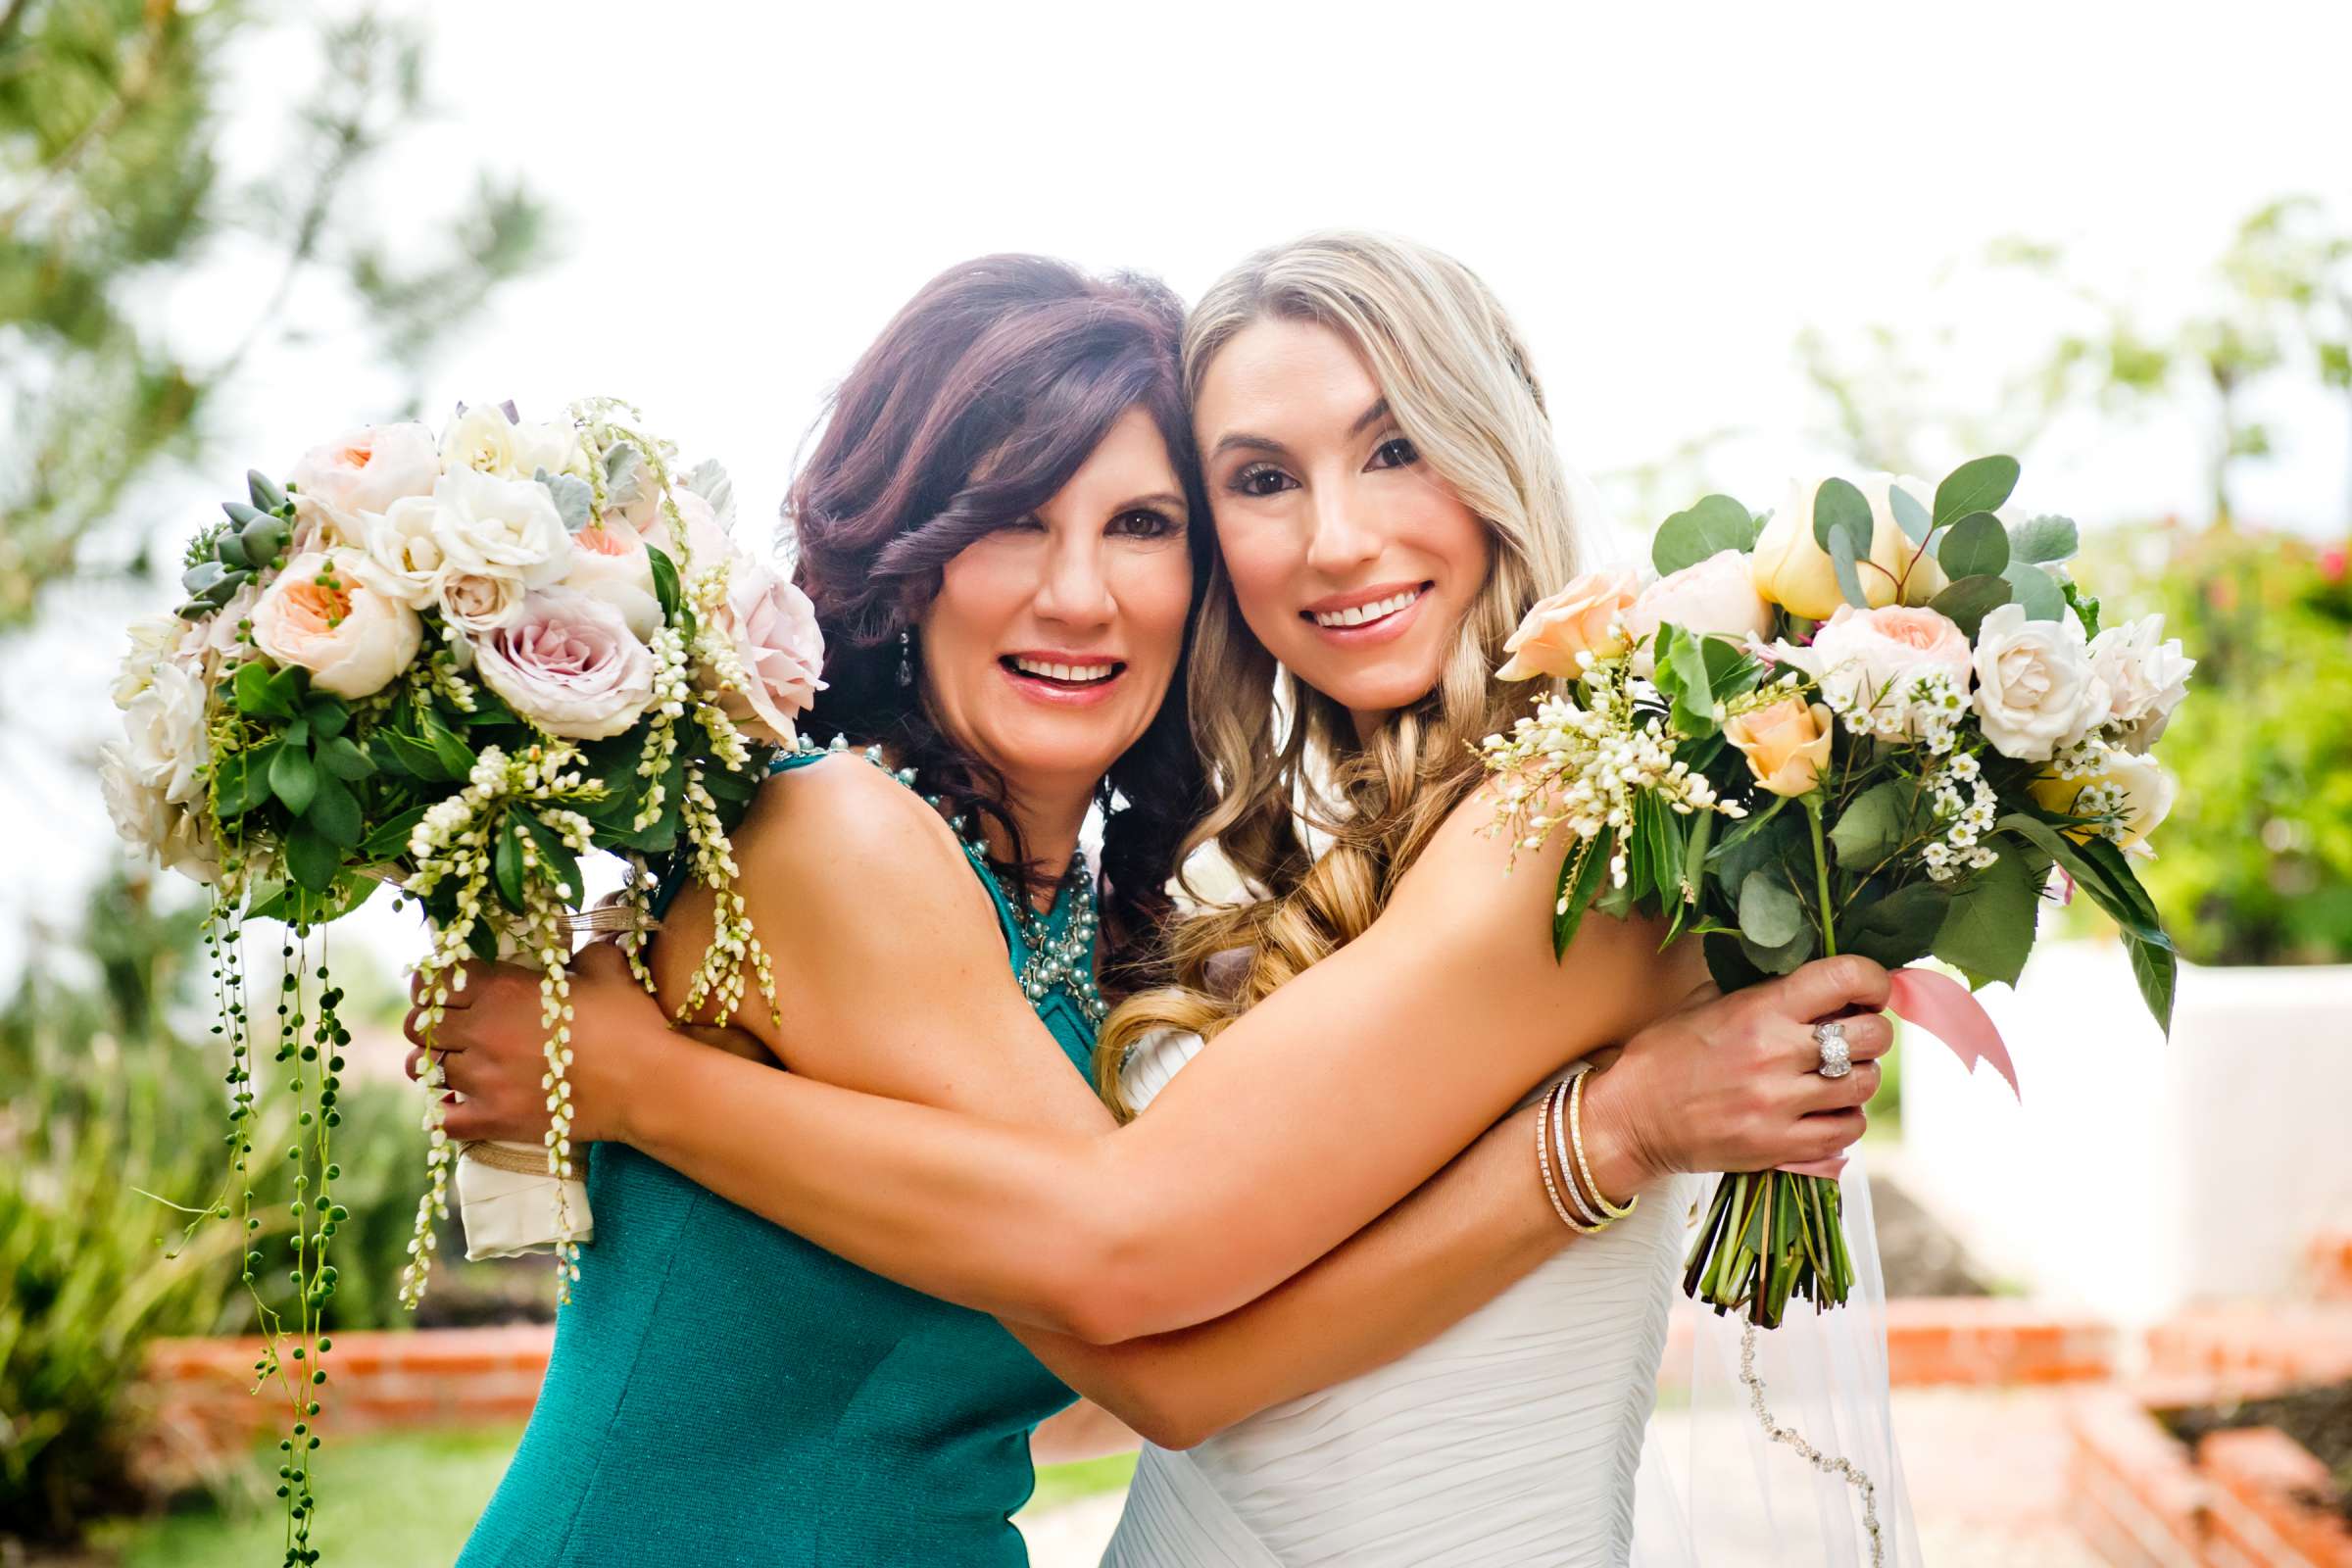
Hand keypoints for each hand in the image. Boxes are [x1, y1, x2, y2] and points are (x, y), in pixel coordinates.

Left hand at [401, 941, 672, 1143]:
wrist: (647, 1085)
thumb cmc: (631, 1023)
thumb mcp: (607, 967)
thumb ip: (582, 947)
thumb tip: (581, 937)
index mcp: (503, 988)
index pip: (435, 981)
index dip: (434, 984)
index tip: (443, 989)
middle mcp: (483, 1030)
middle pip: (419, 1025)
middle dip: (429, 1023)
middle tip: (450, 1027)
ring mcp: (483, 1078)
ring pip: (423, 1069)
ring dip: (433, 1064)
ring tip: (453, 1064)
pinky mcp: (493, 1118)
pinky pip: (441, 1119)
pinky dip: (442, 1113)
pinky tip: (456, 1105)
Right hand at [1582, 954, 1892, 1187]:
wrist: (1630, 1120)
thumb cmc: (1664, 1057)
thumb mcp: (1703, 1004)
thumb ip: (1760, 990)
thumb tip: (1814, 978)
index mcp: (1759, 1009)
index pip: (1846, 978)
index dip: (1873, 980)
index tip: (1869, 990)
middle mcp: (1775, 1054)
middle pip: (1872, 1035)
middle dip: (1872, 1030)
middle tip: (1854, 1034)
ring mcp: (1780, 1104)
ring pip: (1865, 1084)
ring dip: (1858, 1076)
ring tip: (1836, 1075)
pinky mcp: (1780, 1146)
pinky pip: (1848, 1130)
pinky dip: (1846, 1118)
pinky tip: (1825, 1110)